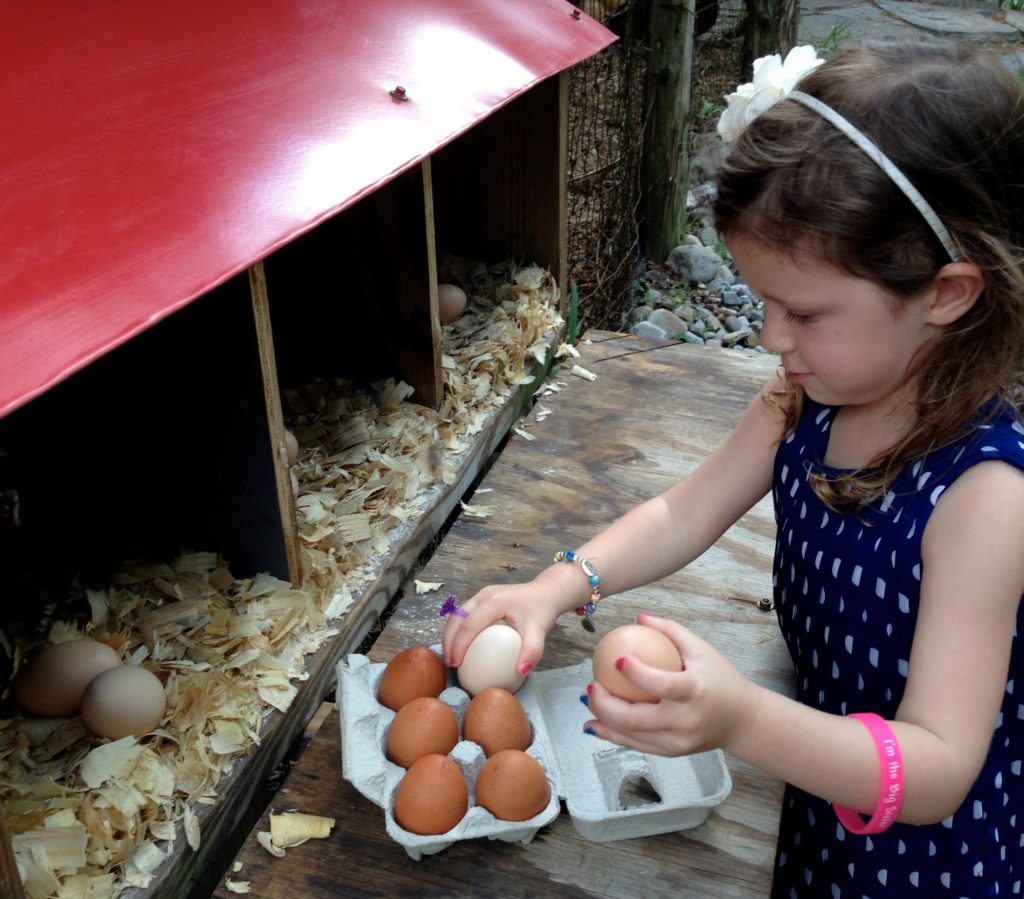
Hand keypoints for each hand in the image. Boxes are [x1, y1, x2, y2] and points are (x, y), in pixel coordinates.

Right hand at [441, 576, 566, 674]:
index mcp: (494, 602)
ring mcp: (482, 595)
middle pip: (457, 618)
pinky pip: (463, 614)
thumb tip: (521, 671)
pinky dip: (458, 629)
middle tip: (449, 663)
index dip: (459, 646)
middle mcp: (484, 595)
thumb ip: (532, 651)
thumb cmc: (541, 610)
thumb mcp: (540, 631)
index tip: (457, 665)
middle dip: (449, 641)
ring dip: (451, 635)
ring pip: (457, 615)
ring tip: (451, 656)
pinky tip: (460, 645)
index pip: (469, 625)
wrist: (546, 593)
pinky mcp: (482, 598)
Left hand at [582, 612, 761, 756]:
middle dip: (605, 704)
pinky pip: (637, 745)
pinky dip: (613, 735)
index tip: (617, 659)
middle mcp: (685, 721)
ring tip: (587, 701)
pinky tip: (595, 724)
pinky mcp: (672, 753)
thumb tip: (639, 617)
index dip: (637, 674)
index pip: (662, 684)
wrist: (742, 720)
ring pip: (632, 736)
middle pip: (636, 719)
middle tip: (590, 685)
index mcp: (695, 691)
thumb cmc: (721, 679)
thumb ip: (670, 630)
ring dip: (603, 721)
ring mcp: (678, 742)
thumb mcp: (701, 649)